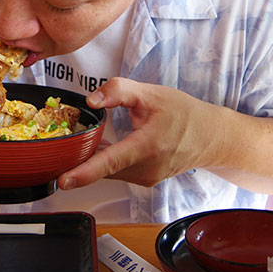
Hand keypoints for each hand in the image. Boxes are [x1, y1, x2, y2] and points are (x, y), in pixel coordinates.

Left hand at [57, 77, 272, 194]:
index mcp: (147, 146)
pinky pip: (118, 172)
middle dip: (81, 158)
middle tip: (60, 145)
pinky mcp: (146, 180)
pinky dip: (106, 161)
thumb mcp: (151, 94)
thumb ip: (119, 91)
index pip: (111, 161)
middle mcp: (146, 169)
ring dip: (92, 160)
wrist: (212, 137)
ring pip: (109, 171)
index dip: (85, 172)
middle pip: (104, 167)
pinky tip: (100, 147)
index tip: (64, 180)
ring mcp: (147, 178)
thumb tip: (91, 100)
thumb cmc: (183, 113)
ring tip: (78, 143)